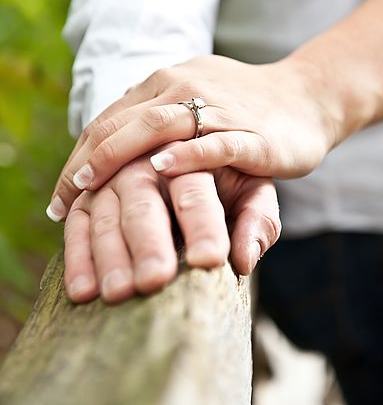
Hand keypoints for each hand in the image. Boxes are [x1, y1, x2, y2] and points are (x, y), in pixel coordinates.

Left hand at [48, 55, 335, 219]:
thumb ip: (159, 116)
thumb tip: (120, 144)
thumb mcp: (197, 101)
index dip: (82, 152)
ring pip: (159, 126)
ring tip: (89, 184)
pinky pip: (214, 143)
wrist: (308, 97)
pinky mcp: (251, 135)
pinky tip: (161, 169)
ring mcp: (219, 110)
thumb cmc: (247, 106)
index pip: (112, 117)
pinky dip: (186, 155)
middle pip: (124, 120)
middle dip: (87, 160)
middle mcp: (186, 88)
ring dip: (118, 156)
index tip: (63, 191)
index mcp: (169, 81)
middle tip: (63, 199)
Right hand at [63, 153, 279, 303]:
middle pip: (143, 198)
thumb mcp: (253, 189)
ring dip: (108, 252)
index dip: (202, 224)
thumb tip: (244, 259)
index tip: (210, 260)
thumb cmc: (228, 173)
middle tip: (154, 280)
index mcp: (193, 153)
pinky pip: (78, 217)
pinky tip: (81, 290)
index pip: (196, 190)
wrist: (194, 137)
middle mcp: (148, 157)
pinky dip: (76, 252)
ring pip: (105, 208)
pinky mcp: (93, 190)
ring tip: (117, 294)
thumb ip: (257, 218)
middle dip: (147, 240)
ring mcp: (115, 172)